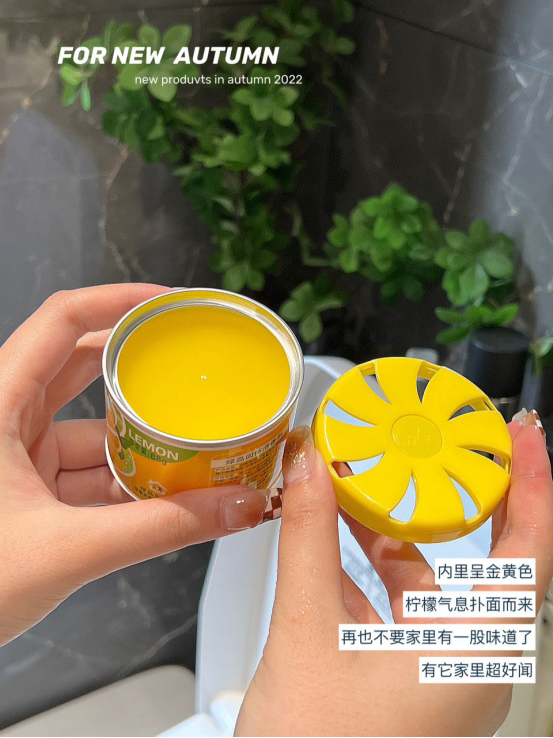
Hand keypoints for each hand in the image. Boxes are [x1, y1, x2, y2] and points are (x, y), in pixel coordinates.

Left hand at [0, 285, 275, 645]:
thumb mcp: (67, 551)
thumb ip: (160, 530)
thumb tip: (231, 508)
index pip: (61, 322)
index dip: (118, 302)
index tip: (170, 304)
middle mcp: (5, 420)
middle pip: (82, 367)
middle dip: (140, 370)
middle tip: (191, 366)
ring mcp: (16, 455)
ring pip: (90, 427)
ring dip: (138, 438)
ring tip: (189, 442)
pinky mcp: (28, 488)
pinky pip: (87, 468)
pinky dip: (124, 478)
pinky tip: (160, 490)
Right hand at [236, 418, 552, 736]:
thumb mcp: (304, 631)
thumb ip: (308, 540)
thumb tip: (309, 471)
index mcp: (472, 658)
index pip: (530, 556)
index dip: (533, 488)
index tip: (523, 437)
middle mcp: (467, 665)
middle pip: (484, 561)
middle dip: (462, 499)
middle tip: (449, 445)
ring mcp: (436, 673)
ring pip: (430, 584)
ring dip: (394, 534)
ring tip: (365, 485)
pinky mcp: (404, 677)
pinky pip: (398, 608)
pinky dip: (368, 569)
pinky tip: (334, 540)